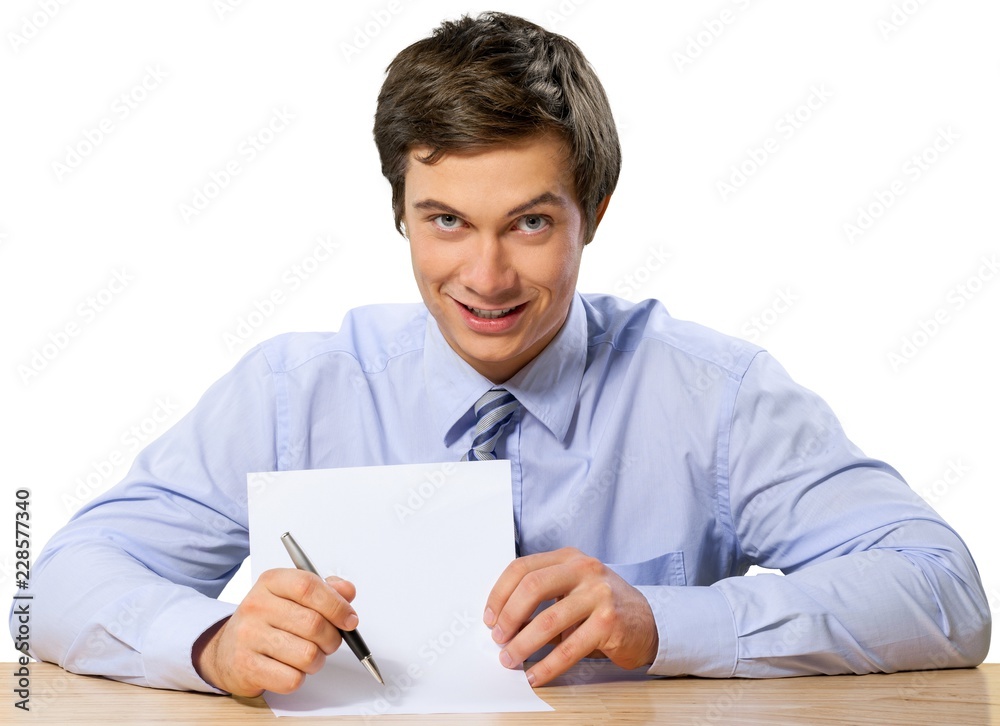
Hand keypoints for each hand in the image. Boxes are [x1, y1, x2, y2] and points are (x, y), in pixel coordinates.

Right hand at [192, 568, 357, 695]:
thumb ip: (324, 591)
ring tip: (308, 655)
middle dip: (332, 638)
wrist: (226, 651)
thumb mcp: (292, 596)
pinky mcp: (246, 666)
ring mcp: (248, 636)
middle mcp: (256, 606)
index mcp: (271, 582)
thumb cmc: (267, 622)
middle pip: (314, 624)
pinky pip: (292, 679)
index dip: (336, 605)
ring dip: (317, 660)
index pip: (308, 586)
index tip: (349, 619)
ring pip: (307, 654)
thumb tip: (347, 591)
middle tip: (329, 642)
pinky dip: (299, 677)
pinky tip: (290, 668)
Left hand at [483, 547, 657, 686]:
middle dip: (508, 617)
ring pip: (548, 621)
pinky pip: (569, 648)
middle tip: (498, 638)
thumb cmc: (602, 606)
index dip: (499, 594)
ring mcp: (598, 594)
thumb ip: (542, 592)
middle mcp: (584, 570)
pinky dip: (547, 665)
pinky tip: (536, 674)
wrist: (648, 621)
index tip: (490, 617)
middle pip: (531, 587)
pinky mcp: (608, 622)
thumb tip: (501, 620)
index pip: (522, 568)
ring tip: (511, 659)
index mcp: (568, 558)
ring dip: (523, 645)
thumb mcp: (573, 587)